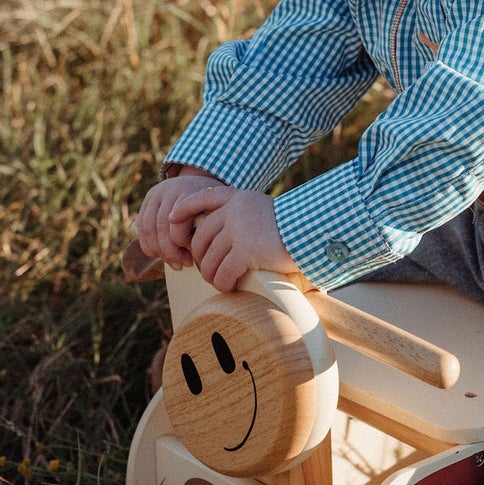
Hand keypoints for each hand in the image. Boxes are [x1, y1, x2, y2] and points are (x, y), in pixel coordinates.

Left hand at [137, 173, 296, 292]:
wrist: (311, 229)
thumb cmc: (290, 225)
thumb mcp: (260, 208)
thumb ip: (239, 214)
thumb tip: (215, 235)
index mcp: (236, 198)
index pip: (199, 198)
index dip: (182, 210)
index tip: (172, 220)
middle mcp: (233, 211)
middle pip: (200, 239)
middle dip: (200, 259)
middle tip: (209, 270)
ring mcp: (238, 230)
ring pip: (208, 260)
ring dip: (211, 276)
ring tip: (220, 282)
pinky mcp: (245, 251)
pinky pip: (223, 273)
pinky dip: (223, 284)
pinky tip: (230, 287)